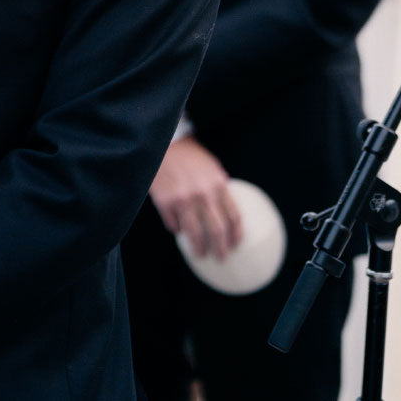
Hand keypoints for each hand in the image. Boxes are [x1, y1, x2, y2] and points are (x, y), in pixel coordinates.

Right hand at [148, 136, 242, 260]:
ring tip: (201, 254)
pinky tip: (179, 230)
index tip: (236, 245)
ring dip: (199, 247)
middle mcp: (202, 194)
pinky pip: (173, 225)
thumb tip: (228, 215)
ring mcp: (183, 199)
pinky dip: (177, 230)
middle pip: (217, 230)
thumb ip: (220, 189)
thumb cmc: (190, 156)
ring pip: (195, 233)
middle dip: (221, 248)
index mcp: (218, 184)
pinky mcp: (165, 202)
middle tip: (222, 258)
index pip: (233, 216)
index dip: (236, 234)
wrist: (164, 143)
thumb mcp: (211, 168)